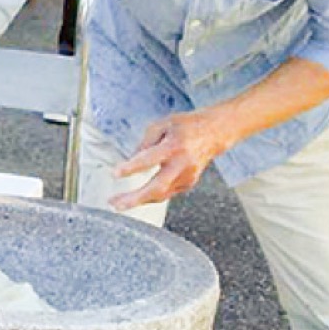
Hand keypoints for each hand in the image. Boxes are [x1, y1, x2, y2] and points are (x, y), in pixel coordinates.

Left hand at [111, 109, 229, 211]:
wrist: (213, 133)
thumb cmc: (185, 127)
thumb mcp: (162, 125)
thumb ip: (145, 142)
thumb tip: (130, 160)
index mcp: (174, 147)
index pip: (149, 159)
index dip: (131, 168)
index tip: (115, 173)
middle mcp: (182, 165)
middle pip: (157, 187)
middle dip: (135, 198)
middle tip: (114, 203)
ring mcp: (187, 177)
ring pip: (160, 195)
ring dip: (138, 201)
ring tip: (117, 204)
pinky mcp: (188, 184)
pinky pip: (165, 193)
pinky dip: (149, 196)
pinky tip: (136, 196)